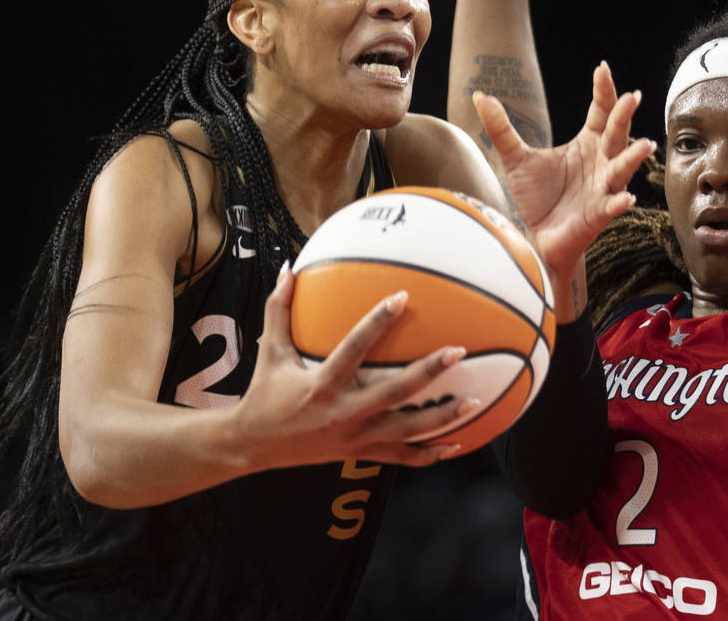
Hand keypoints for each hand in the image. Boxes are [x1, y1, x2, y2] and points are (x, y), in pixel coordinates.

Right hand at [233, 265, 477, 468]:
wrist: (253, 445)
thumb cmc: (263, 392)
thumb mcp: (270, 351)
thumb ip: (278, 309)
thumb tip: (286, 268)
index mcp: (321, 384)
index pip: (354, 348)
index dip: (377, 322)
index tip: (402, 297)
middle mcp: (342, 413)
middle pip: (393, 393)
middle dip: (428, 373)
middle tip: (458, 352)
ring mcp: (354, 438)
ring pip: (406, 431)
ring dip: (441, 419)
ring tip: (474, 402)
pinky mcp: (359, 454)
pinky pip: (400, 458)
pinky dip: (429, 455)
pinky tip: (456, 445)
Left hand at [474, 62, 655, 286]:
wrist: (537, 237)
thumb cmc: (536, 197)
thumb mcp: (515, 159)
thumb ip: (500, 129)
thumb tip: (479, 96)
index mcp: (587, 144)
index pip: (601, 112)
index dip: (604, 91)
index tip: (602, 68)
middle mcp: (600, 163)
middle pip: (616, 134)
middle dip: (623, 117)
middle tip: (631, 97)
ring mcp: (603, 188)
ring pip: (622, 169)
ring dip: (633, 157)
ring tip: (644, 144)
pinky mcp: (598, 214)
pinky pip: (612, 206)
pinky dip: (619, 202)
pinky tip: (625, 198)